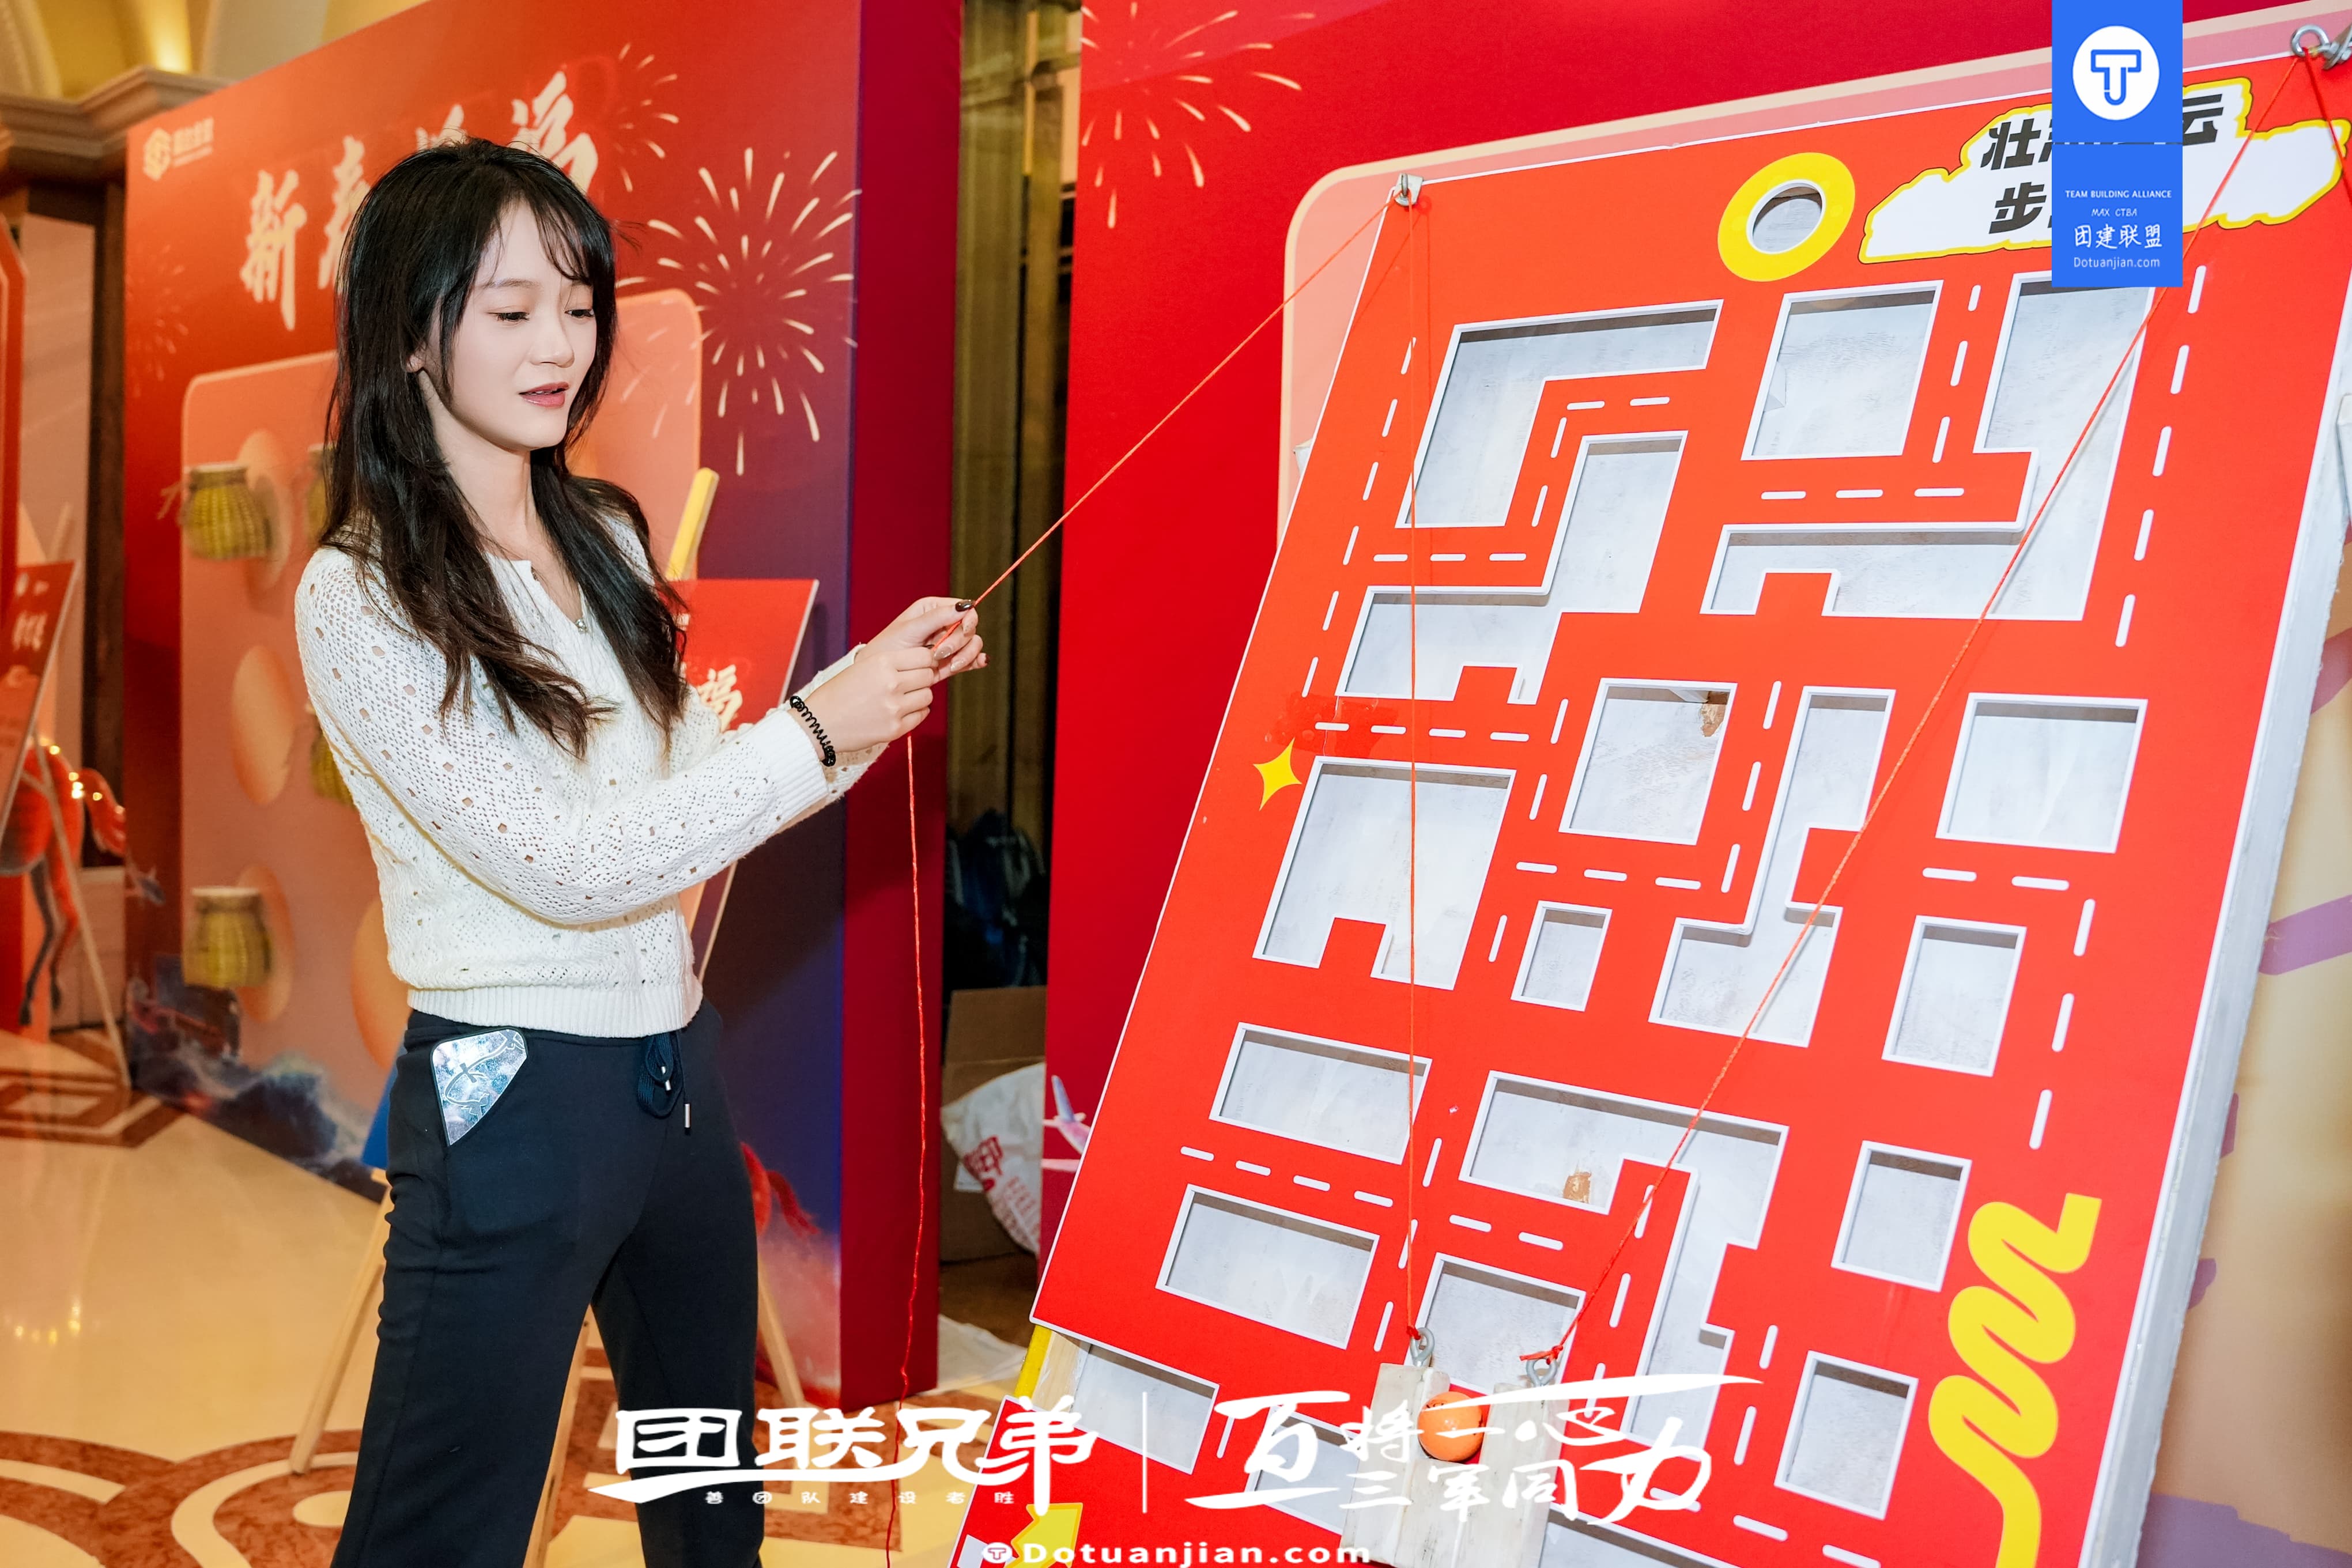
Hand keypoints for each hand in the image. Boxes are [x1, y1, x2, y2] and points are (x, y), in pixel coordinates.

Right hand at [797, 599, 985, 753]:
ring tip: (902, 697)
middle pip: (928, 675)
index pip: (924, 656)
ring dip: (920, 696)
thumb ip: (894, 663)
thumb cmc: (839, 693)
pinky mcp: (895, 729)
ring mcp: (895, 708)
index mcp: (882, 662)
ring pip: (928, 696)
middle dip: (923, 678)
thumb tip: (927, 661)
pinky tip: (900, 711)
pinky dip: (915, 712)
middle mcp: (891, 683)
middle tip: (910, 682)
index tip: (919, 665)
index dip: (925, 660)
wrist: (819, 723)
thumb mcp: (864, 666)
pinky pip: (922, 715)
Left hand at [883, 596, 983, 677]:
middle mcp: (944, 624)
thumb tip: (964, 606)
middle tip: (941, 653)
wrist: (880, 674)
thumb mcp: (910, 629)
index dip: (967, 620)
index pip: (963, 609)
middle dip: (959, 643)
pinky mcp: (950, 661)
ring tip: (950, 665)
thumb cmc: (889, 647)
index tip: (962, 630)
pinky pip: (970, 660)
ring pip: (972, 645)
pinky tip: (979, 663)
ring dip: (966, 655)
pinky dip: (976, 661)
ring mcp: (948, 643)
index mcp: (933, 609)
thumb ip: (937, 617)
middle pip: (970, 629)